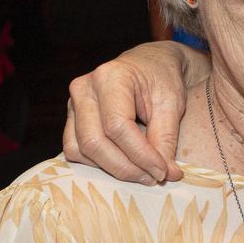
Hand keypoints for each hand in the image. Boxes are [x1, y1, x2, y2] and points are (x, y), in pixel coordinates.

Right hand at [63, 41, 206, 183]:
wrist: (150, 64)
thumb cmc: (163, 79)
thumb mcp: (172, 103)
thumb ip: (167, 138)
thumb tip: (167, 174)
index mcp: (110, 77)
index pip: (118, 127)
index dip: (141, 155)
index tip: (163, 172)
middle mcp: (84, 89)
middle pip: (95, 142)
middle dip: (126, 167)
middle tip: (154, 178)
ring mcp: (73, 103)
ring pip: (80, 151)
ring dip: (112, 169)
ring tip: (144, 172)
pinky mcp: (71, 118)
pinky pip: (75, 150)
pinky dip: (99, 163)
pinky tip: (126, 163)